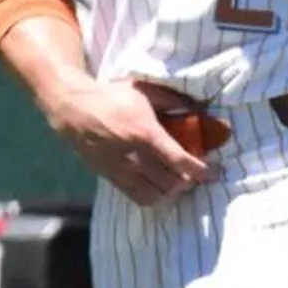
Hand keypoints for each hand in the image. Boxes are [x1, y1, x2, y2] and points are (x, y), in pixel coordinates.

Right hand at [43, 76, 211, 207]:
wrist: (73, 109)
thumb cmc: (111, 96)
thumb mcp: (144, 90)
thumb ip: (174, 101)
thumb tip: (200, 108)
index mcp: (144, 132)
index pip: (178, 160)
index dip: (200, 170)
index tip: (213, 172)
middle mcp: (133, 156)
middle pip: (170, 182)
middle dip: (188, 181)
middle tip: (196, 174)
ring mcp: (119, 170)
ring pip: (154, 195)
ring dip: (172, 192)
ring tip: (179, 182)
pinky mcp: (109, 177)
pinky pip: (137, 197)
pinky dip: (154, 197)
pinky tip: (159, 188)